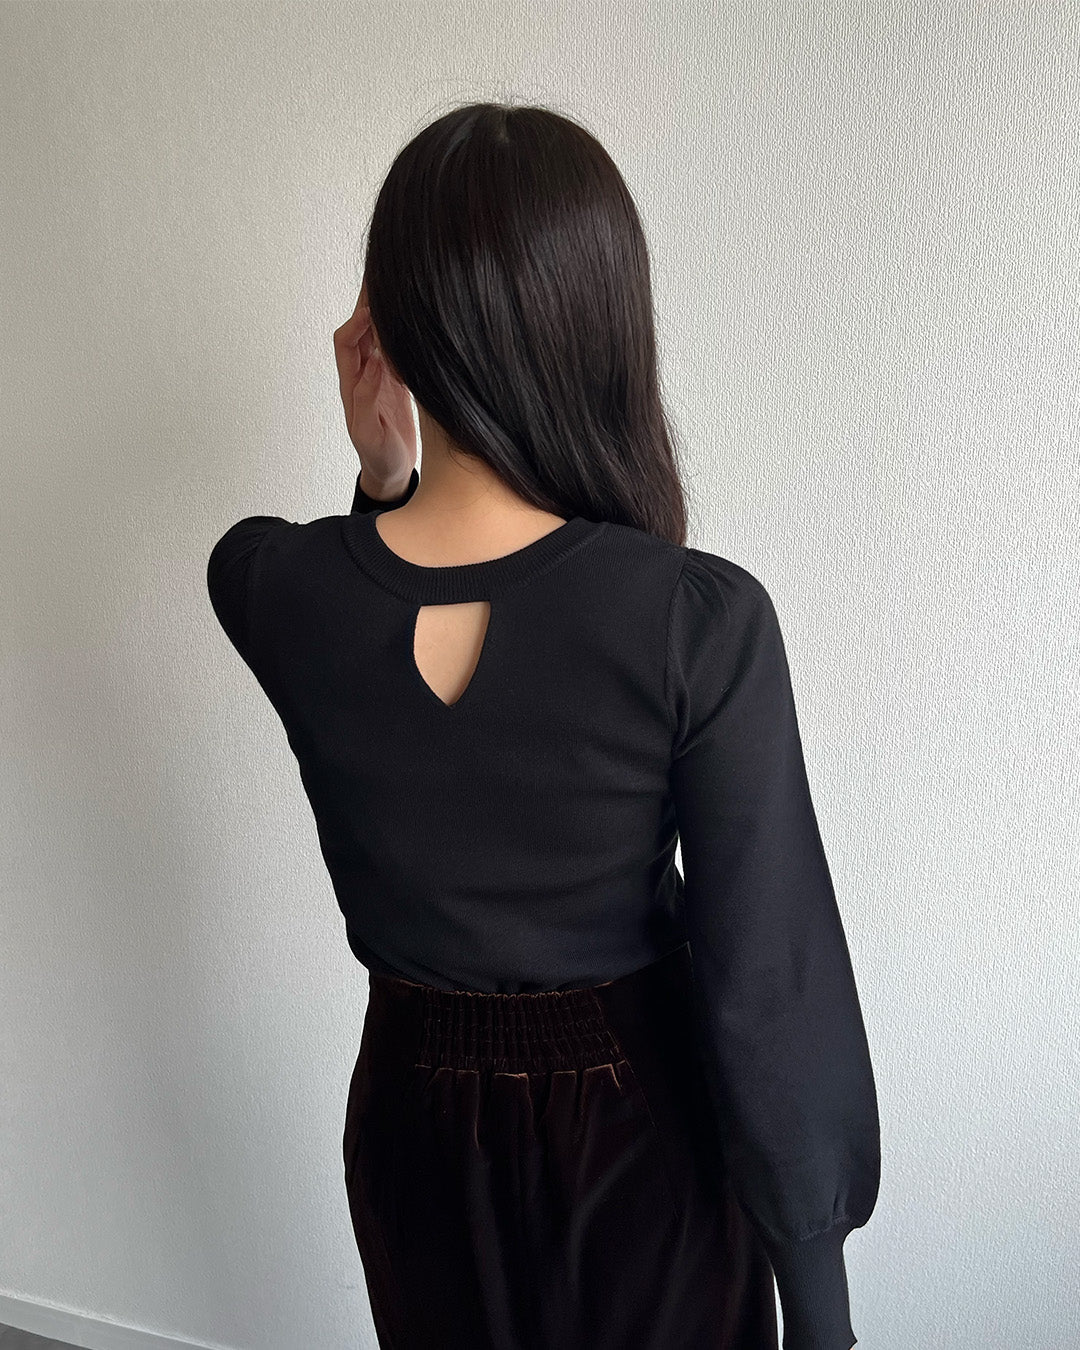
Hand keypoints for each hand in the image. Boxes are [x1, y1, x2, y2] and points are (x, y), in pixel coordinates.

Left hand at [333, 285, 417, 496]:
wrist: (390, 472)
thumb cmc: (378, 457)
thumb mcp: (370, 433)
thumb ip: (367, 398)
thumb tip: (373, 364)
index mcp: (351, 385)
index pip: (347, 342)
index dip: (357, 322)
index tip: (373, 308)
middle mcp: (363, 374)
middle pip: (359, 329)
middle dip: (366, 301)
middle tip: (378, 272)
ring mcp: (379, 376)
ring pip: (377, 334)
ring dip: (383, 310)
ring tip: (396, 282)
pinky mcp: (396, 381)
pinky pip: (394, 348)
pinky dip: (399, 329)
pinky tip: (412, 315)